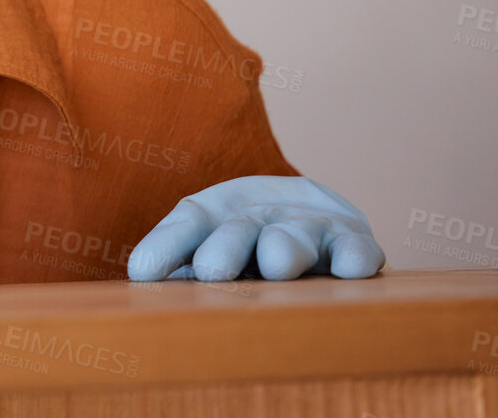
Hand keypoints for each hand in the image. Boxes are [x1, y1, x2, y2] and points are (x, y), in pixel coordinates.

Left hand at [127, 175, 384, 282]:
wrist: (322, 212)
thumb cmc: (250, 243)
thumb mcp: (208, 247)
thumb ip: (176, 267)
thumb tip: (142, 284)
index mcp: (218, 217)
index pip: (187, 224)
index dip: (165, 245)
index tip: (141, 272)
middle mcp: (261, 218)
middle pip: (239, 230)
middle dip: (225, 248)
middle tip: (212, 269)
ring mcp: (309, 228)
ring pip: (293, 238)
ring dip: (284, 248)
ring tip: (275, 264)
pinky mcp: (353, 241)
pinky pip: (356, 248)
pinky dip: (353, 256)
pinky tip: (346, 268)